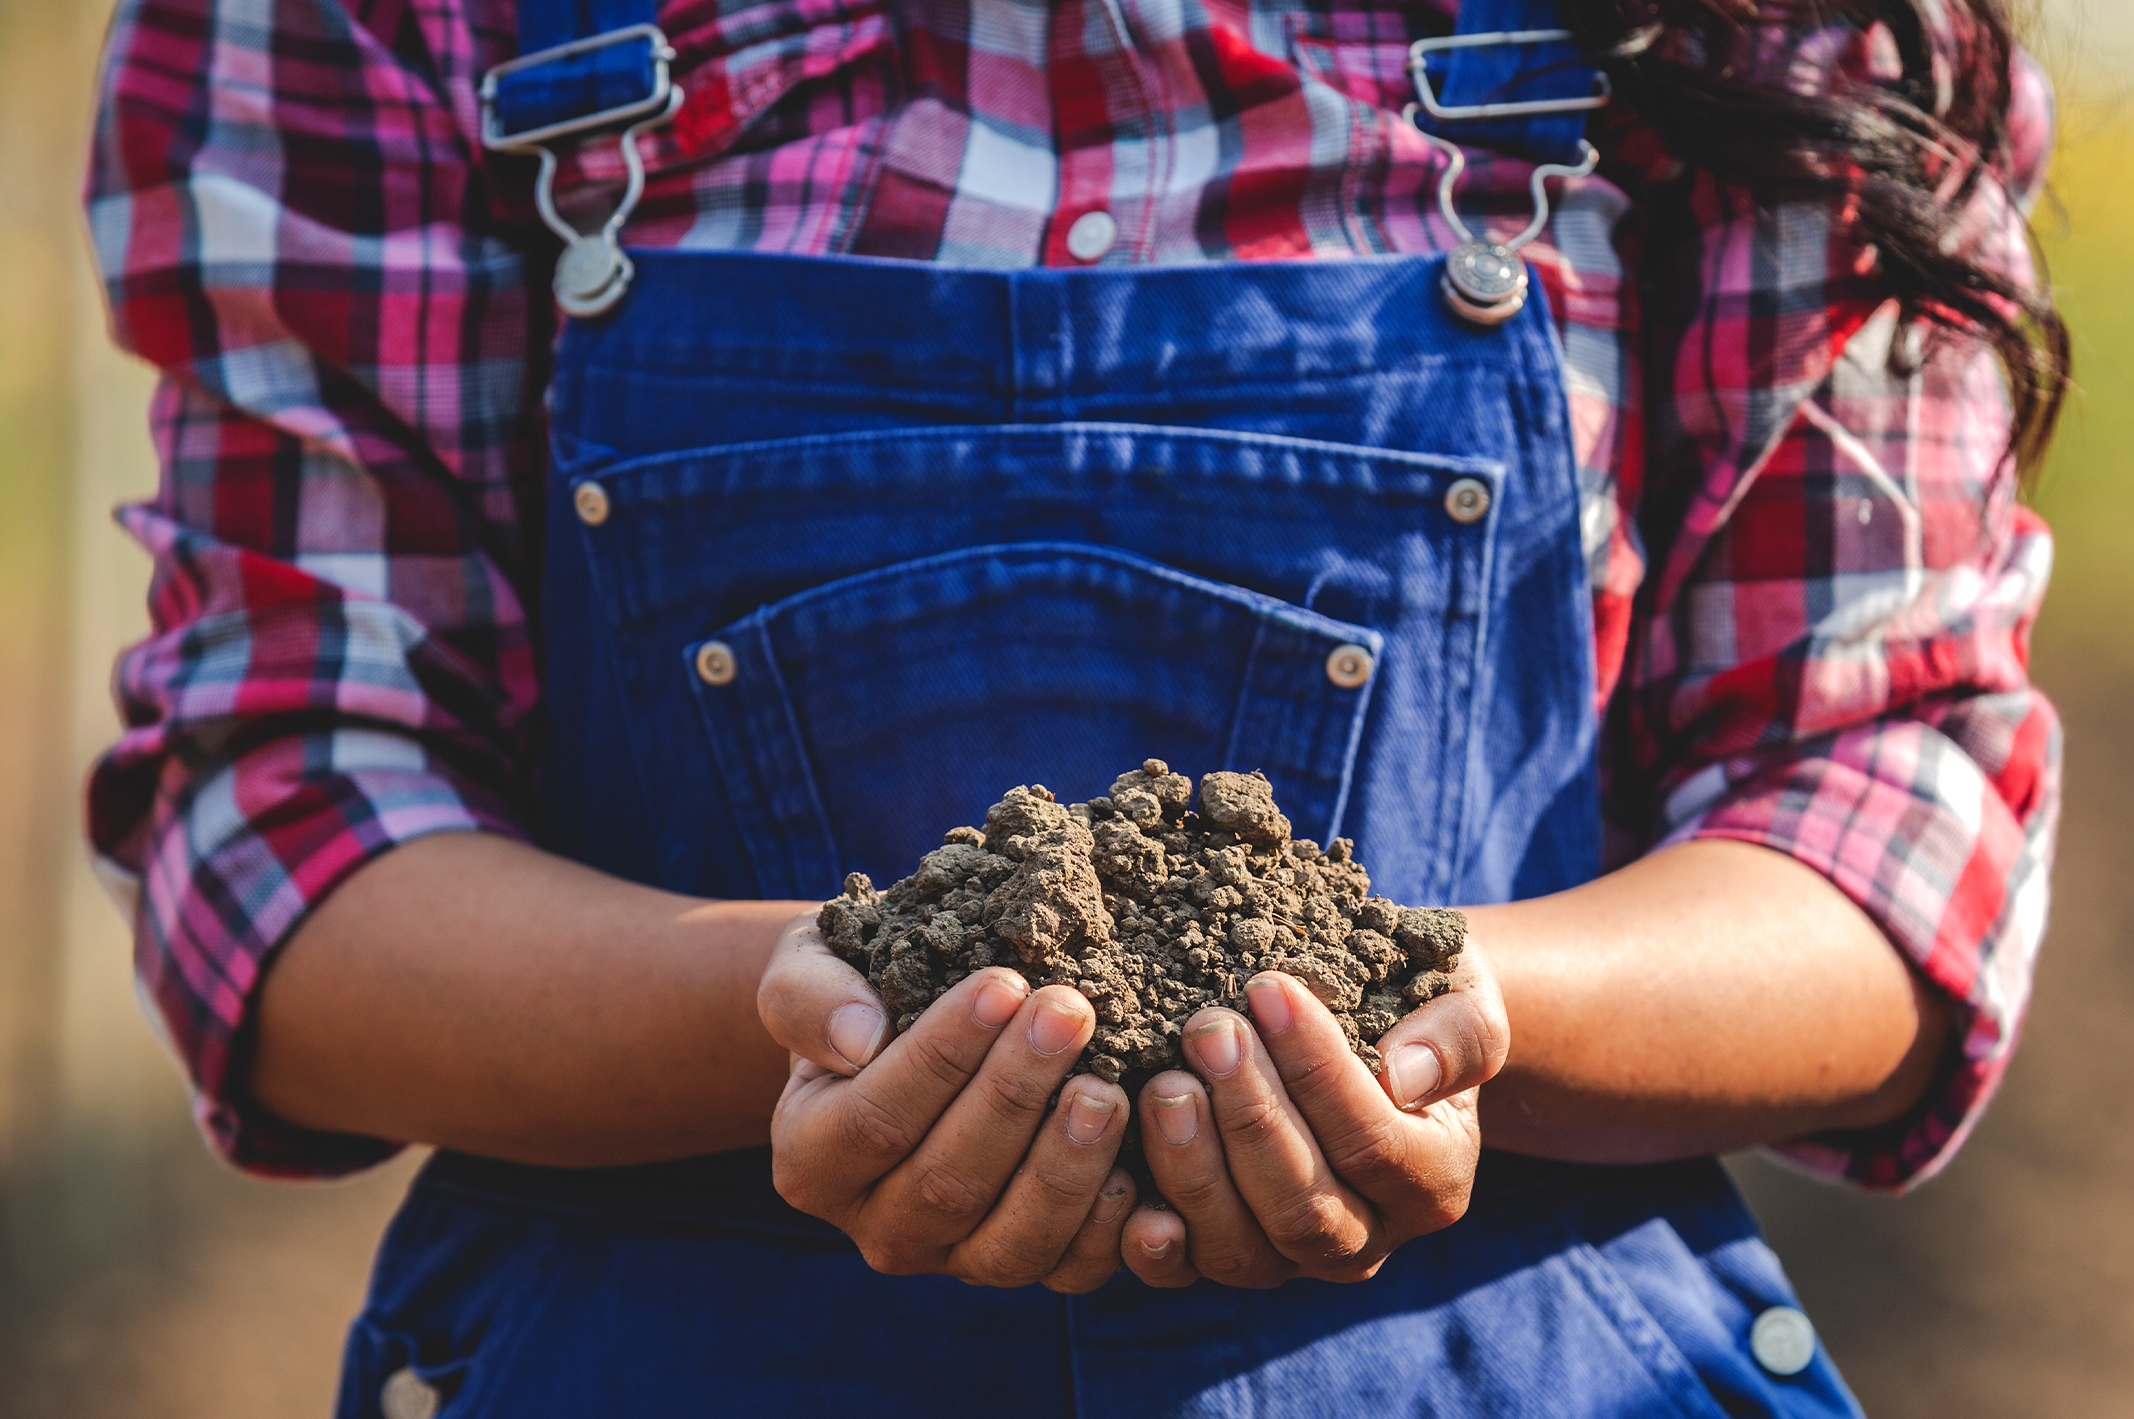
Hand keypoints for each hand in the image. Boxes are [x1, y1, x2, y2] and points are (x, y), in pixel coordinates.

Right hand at [756, 914, 1137, 1292]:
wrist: (900, 1026)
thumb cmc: (858, 987)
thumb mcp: (808, 967)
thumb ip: (808, 996)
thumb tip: (858, 1038)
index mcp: (810, 1159)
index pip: (877, 1120)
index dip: (942, 1057)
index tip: (1002, 984)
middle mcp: (877, 1227)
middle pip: (948, 1183)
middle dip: (1016, 1094)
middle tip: (1071, 1012)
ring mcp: (951, 1258)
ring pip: (1011, 1243)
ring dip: (1065, 1164)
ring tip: (1108, 1086)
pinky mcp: (1018, 1264)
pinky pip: (1068, 1271)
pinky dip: (1107, 1227)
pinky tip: (1137, 1159)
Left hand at [1120, 945, 1507, 1287]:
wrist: (1379, 1031)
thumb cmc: (1419, 1006)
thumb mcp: (1461, 999)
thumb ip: (1455, 1035)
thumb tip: (1403, 1072)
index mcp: (1432, 1183)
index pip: (1374, 1144)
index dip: (1318, 1071)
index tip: (1268, 988)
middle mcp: (1366, 1238)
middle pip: (1305, 1208)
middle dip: (1250, 1116)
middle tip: (1207, 1029)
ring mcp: (1291, 1259)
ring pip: (1240, 1248)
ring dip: (1193, 1168)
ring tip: (1162, 1084)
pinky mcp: (1226, 1255)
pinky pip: (1183, 1272)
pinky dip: (1150, 1242)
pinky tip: (1120, 1186)